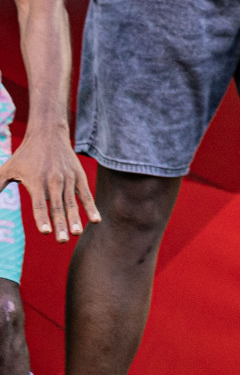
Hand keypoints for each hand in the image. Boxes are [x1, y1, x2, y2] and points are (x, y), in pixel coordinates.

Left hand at [0, 123, 99, 242]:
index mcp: (35, 181)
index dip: (42, 218)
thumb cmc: (24, 155)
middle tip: (62, 240)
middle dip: (60, 224)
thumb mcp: (7, 169)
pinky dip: (91, 207)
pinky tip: (96, 220)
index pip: (39, 204)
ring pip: (72, 203)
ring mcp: (68, 179)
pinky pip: (86, 195)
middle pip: (57, 206)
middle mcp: (53, 181)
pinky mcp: (79, 177)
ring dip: (75, 219)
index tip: (46, 231)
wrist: (48, 134)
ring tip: (77, 233)